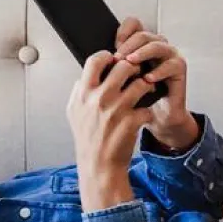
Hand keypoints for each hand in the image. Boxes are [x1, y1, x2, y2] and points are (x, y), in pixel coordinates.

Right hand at [66, 51, 155, 210]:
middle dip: (133, 67)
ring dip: (146, 85)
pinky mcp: (132, 122)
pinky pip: (147, 106)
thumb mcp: (74, 112)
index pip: (96, 60)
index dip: (108, 56)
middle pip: (124, 66)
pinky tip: (144, 113)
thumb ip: (79, 91)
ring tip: (145, 89)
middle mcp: (99, 99)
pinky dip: (148, 109)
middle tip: (136, 72)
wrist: (98, 165)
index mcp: (83, 94)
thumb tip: (85, 75)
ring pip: (141, 83)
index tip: (114, 60)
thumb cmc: (87, 138)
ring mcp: (116, 111)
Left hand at [115, 17, 199, 150]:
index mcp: (140, 46)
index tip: (112, 47)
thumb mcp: (118, 84)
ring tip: (130, 62)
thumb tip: (89, 64)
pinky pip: (172, 64)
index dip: (122, 32)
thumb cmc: (136, 100)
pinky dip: (159, 71)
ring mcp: (169, 55)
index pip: (133, 25)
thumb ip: (109, 70)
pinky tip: (148, 79)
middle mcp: (155, 46)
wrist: (154, 118)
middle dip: (128, 45)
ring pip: (157, 45)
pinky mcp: (179, 69)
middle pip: (143, 34)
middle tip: (117, 58)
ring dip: (142, 53)